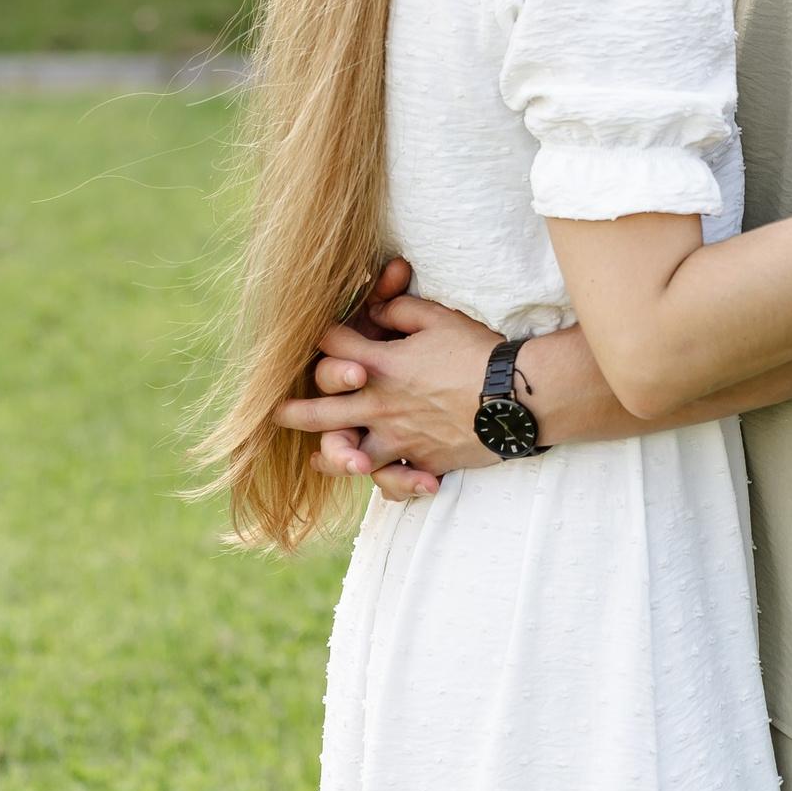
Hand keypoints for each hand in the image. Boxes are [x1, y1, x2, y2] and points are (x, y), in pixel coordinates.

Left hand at [278, 268, 505, 497]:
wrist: (515, 397)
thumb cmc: (478, 352)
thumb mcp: (438, 318)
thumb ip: (400, 311)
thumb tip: (378, 313)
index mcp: (381, 365)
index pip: (334, 347)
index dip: (324, 338)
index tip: (321, 336)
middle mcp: (380, 404)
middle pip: (323, 409)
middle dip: (295, 411)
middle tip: (276, 415)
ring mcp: (398, 437)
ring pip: (349, 452)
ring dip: (331, 454)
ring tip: (317, 457)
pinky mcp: (421, 459)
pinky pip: (393, 477)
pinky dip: (381, 479)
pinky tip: (370, 477)